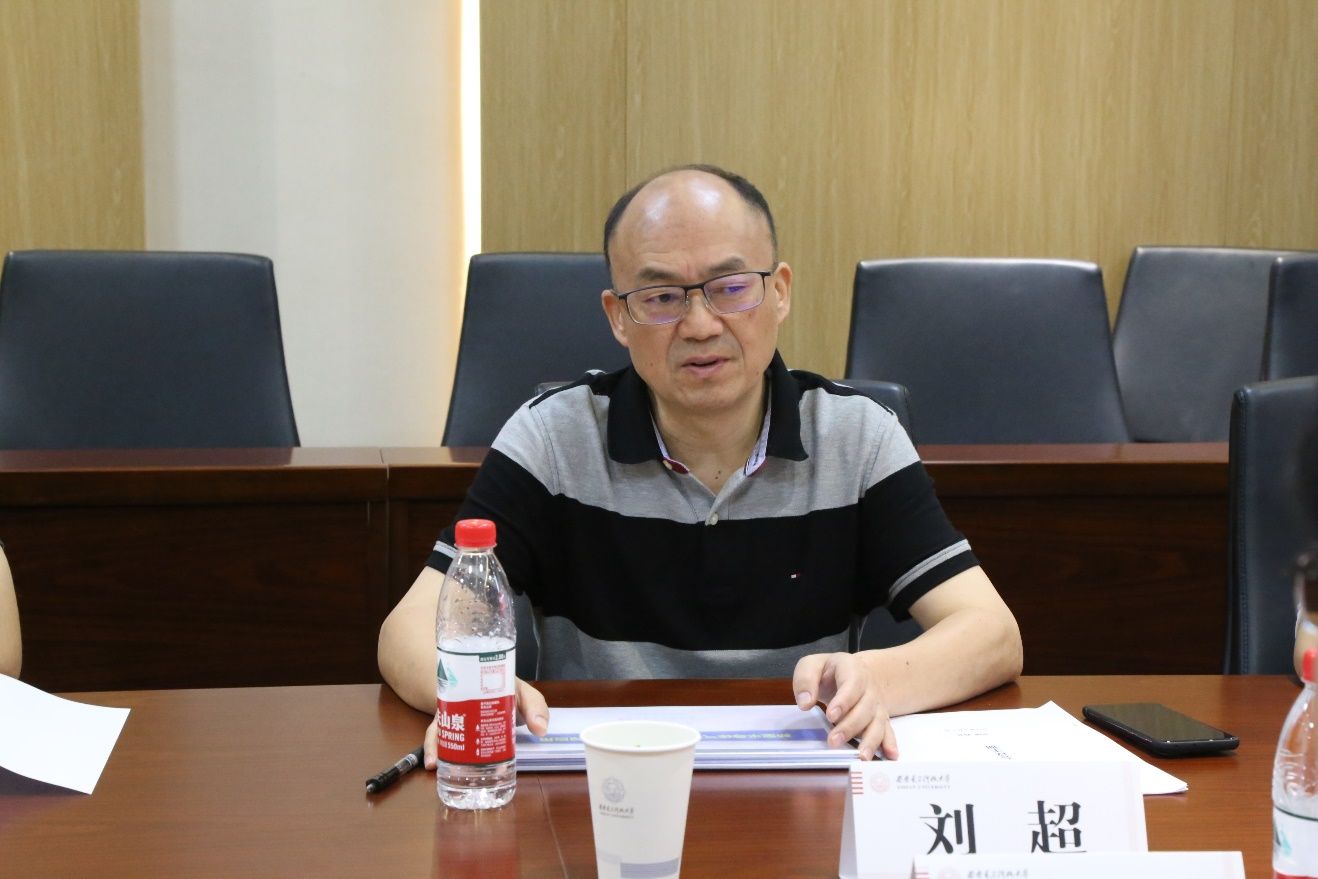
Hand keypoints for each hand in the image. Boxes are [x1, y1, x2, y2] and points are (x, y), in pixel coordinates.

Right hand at [423, 677, 550, 768]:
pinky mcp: (453, 729)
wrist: (493, 694)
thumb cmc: (510, 693)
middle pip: (448, 709)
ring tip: (435, 762)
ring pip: (439, 726)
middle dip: (446, 727)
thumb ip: (536, 708)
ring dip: (435, 744)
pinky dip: (434, 752)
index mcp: (477, 683)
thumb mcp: (525, 696)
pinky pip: (440, 739)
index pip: (464, 680)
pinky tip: (432, 765)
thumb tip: (540, 730)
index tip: (461, 705)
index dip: (459, 690)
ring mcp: (454, 714)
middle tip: (451, 745)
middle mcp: (461, 697)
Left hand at [792, 652, 897, 760]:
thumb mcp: (810, 666)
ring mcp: (877, 704)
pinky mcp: (880, 718)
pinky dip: (889, 744)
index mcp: (852, 669)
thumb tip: (805, 703)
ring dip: (870, 740)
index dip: (843, 701)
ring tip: (861, 756)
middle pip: (865, 708)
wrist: (849, 672)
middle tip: (833, 742)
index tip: (831, 716)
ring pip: (878, 722)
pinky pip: (888, 731)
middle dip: (850, 727)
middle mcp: (869, 687)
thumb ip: (805, 680)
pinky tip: (890, 756)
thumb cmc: (827, 671)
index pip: (852, 684)